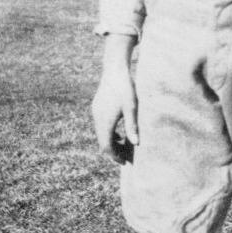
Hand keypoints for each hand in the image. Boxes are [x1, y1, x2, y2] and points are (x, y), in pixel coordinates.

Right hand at [92, 34, 137, 163]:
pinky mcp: (97, 107)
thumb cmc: (126, 88)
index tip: (124, 163)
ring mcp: (95, 112)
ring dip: (110, 142)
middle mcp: (97, 118)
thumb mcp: (132, 108)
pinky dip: (108, 133)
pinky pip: (100, 126)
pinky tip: (118, 134)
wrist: (115, 69)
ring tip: (123, 147)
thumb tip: (136, 143)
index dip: (114, 156)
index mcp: (105, 121)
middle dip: (113, 151)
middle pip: (102, 142)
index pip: (106, 146)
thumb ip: (132, 126)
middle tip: (125, 158)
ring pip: (100, 134)